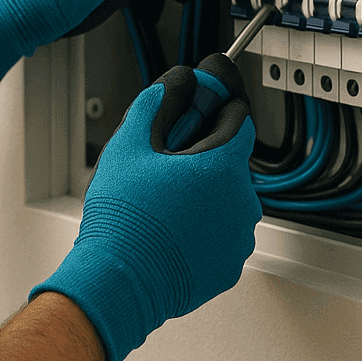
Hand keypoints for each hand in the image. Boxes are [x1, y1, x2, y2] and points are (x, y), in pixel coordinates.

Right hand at [30, 53, 260, 360]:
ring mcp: (239, 237)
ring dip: (203, 195)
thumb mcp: (129, 145)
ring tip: (161, 205)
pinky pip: (222, 234)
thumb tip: (178, 81)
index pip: (238, 117)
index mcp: (222, 165)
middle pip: (229, 161)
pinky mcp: (230, 266)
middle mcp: (242, 201)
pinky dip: (203, 229)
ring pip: (227, 199)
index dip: (214, 109)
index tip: (196, 110)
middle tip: (162, 167)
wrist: (119, 279)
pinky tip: (170, 231)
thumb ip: (159, 102)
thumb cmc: (123, 219)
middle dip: (201, 158)